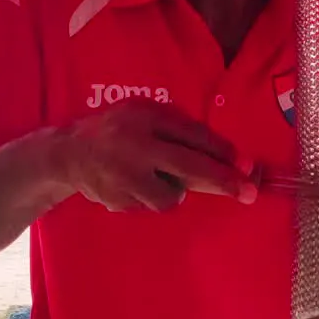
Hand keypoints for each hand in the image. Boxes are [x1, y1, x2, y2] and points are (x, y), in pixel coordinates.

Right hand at [54, 98, 254, 211]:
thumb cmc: (118, 128)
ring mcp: (125, 179)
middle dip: (223, 182)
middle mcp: (136, 149)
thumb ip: (176, 127)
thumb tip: (224, 154)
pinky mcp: (118, 202)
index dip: (222, 151)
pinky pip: (150, 205)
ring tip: (155, 176)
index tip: (247, 165)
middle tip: (249, 193)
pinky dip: (151, 197)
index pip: (192, 136)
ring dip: (175, 190)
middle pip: (189, 169)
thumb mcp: (144, 113)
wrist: (69, 154)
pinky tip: (133, 184)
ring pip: (171, 196)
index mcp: (145, 120)